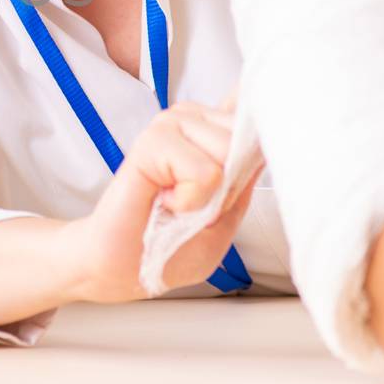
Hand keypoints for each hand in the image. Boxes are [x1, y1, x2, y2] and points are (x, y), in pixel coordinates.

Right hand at [63, 102, 260, 302]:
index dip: (254, 150)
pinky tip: (165, 202)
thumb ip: (244, 175)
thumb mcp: (228, 214)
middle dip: (229, 186)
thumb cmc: (171, 246)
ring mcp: (168, 126)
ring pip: (228, 150)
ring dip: (209, 196)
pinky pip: (204, 171)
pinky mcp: (150, 142)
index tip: (229, 187)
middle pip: (245, 138)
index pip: (251, 114)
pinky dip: (190, 200)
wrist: (124, 269)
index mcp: (208, 132)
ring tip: (178, 204)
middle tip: (195, 205)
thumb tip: (259, 135)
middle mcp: (189, 120)